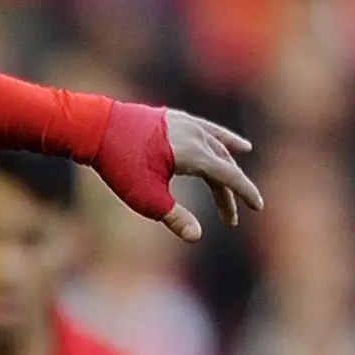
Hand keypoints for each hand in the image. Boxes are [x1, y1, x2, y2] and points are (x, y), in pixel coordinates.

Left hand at [92, 102, 261, 242]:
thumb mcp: (146, 198)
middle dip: (229, 192)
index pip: (229, 176)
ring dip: (228, 158)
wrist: (96, 128)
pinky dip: (218, 136)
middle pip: (222, 165)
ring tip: (244, 156)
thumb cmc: (121, 165)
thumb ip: (174, 217)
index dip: (245, 193)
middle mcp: (196, 135)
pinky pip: (204, 128)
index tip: (258, 207)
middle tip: (230, 218)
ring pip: (215, 144)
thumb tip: (196, 237)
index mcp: (195, 154)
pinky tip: (225, 139)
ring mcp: (185, 123)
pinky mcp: (173, 118)